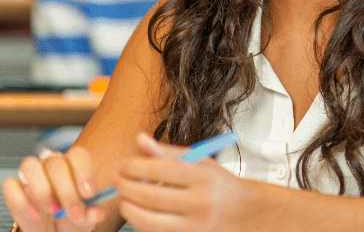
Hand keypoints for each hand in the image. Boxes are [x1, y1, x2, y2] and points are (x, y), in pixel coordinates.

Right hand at [2, 147, 104, 230]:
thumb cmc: (69, 219)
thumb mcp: (84, 219)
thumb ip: (91, 214)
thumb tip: (96, 213)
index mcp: (73, 166)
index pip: (78, 155)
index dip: (84, 172)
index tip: (88, 194)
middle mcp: (50, 166)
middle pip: (56, 165)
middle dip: (66, 191)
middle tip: (74, 212)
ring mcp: (30, 176)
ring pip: (30, 166)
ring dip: (43, 190)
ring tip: (53, 211)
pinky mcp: (13, 190)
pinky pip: (10, 186)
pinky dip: (22, 201)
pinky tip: (36, 214)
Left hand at [116, 133, 253, 231]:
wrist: (246, 213)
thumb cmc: (220, 185)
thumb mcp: (201, 162)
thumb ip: (168, 152)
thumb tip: (140, 140)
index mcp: (203, 177)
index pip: (160, 170)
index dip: (135, 166)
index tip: (123, 164)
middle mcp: (199, 202)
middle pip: (150, 196)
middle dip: (125, 187)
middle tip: (116, 179)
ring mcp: (194, 226)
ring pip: (148, 220)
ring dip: (129, 208)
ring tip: (124, 198)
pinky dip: (141, 223)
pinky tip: (138, 212)